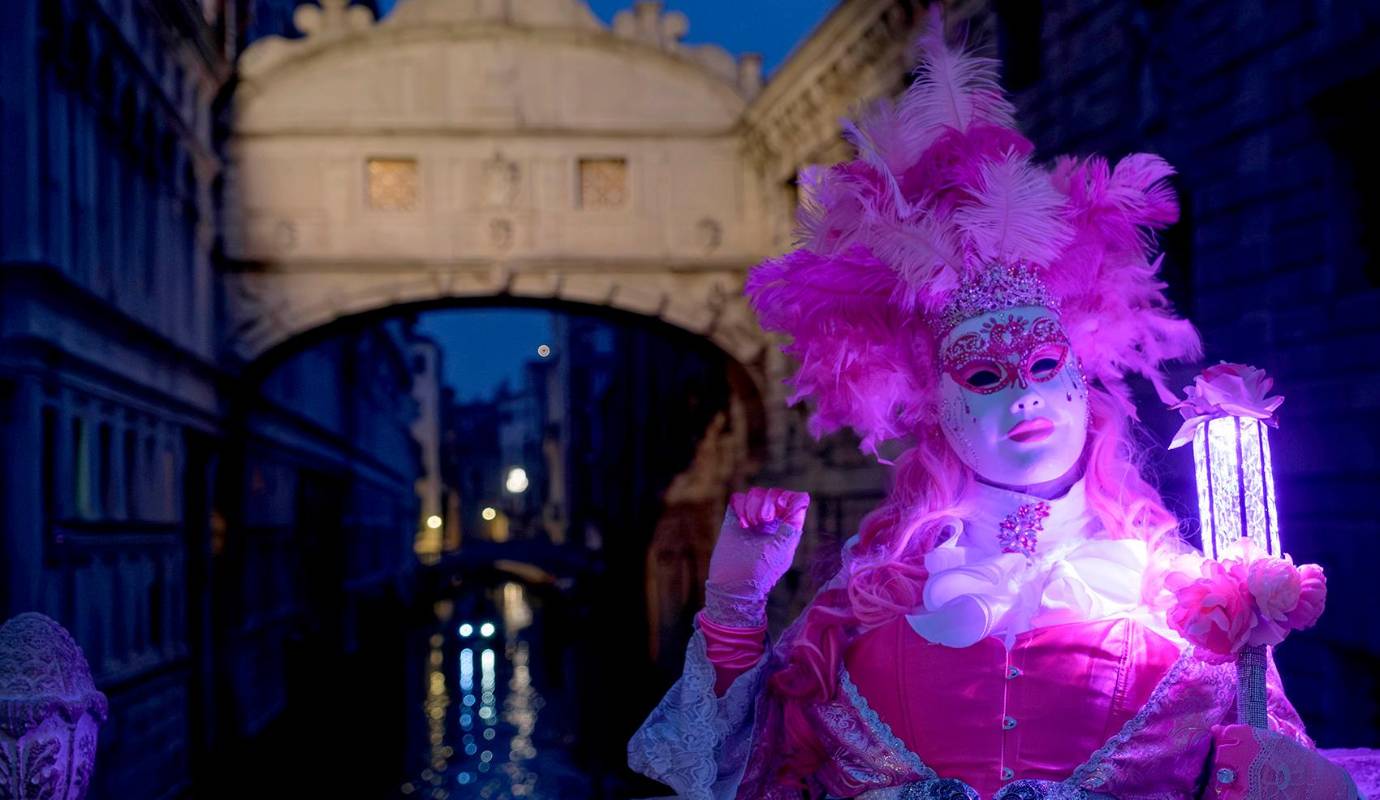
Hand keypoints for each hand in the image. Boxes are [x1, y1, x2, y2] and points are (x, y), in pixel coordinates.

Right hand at [703, 488, 809, 627]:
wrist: (734, 583)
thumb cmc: (761, 571)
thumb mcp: (782, 549)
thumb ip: (792, 526)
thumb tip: (802, 501)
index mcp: (786, 527)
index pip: (793, 499)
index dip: (787, 497)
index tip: (780, 508)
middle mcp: (771, 521)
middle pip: (773, 492)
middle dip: (767, 502)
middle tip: (762, 520)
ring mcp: (752, 519)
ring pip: (755, 493)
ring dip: (752, 506)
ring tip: (750, 525)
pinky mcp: (734, 519)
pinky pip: (738, 499)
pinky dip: (740, 506)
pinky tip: (741, 524)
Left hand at [1209, 724, 1359, 799]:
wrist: (1322, 786)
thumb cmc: (1297, 763)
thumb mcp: (1274, 741)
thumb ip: (1244, 736)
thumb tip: (1214, 730)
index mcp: (1254, 736)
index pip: (1226, 733)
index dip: (1230, 742)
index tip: (1239, 749)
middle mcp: (1247, 754)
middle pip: (1221, 755)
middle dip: (1227, 762)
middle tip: (1241, 770)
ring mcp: (1247, 777)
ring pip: (1221, 776)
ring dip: (1229, 780)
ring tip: (1247, 784)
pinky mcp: (1249, 797)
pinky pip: (1227, 796)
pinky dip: (1232, 796)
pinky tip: (1244, 795)